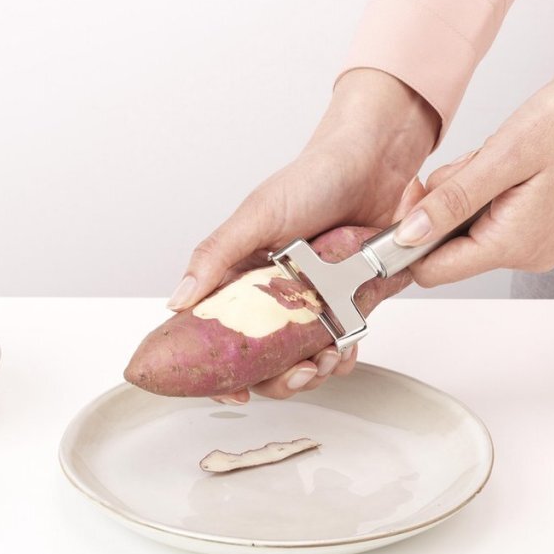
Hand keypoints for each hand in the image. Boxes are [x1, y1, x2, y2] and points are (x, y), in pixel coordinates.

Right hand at [167, 68, 438, 402]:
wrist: (375, 161)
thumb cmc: (313, 178)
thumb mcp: (257, 214)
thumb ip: (215, 255)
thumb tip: (178, 301)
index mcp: (241, 278)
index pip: (217, 336)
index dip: (220, 372)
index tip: (234, 392)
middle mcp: (272, 296)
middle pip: (261, 362)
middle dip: (280, 380)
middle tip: (299, 373)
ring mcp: (311, 304)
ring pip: (301, 361)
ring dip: (314, 371)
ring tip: (329, 358)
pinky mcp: (348, 304)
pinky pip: (340, 346)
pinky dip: (344, 355)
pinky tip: (348, 346)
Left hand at [390, 44, 553, 285]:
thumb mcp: (503, 156)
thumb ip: (452, 201)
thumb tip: (409, 235)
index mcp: (513, 244)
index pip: (432, 269)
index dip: (410, 237)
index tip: (417, 193)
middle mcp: (524, 255)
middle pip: (445, 249)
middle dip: (442, 207)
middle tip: (471, 165)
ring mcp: (531, 245)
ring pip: (463, 231)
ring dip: (464, 194)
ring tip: (497, 160)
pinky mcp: (534, 230)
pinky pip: (485, 220)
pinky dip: (482, 192)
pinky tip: (506, 167)